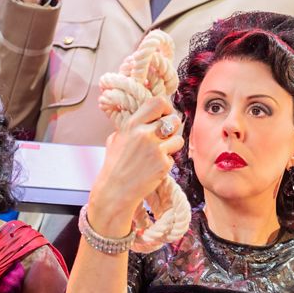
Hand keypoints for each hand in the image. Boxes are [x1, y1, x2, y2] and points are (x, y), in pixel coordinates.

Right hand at [87, 97, 183, 235]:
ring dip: (172, 145)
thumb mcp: (117, 138)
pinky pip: (174, 157)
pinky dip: (166, 162)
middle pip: (174, 119)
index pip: (158, 102)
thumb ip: (133, 125)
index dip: (166, 107)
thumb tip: (149, 115)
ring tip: (158, 153)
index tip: (164, 114)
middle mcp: (145, 134)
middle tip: (165, 135)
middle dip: (172, 127)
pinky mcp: (163, 165)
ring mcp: (156, 150)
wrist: (115, 190)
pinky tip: (154, 167)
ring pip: (178, 139)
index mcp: (133, 124)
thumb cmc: (115, 164)